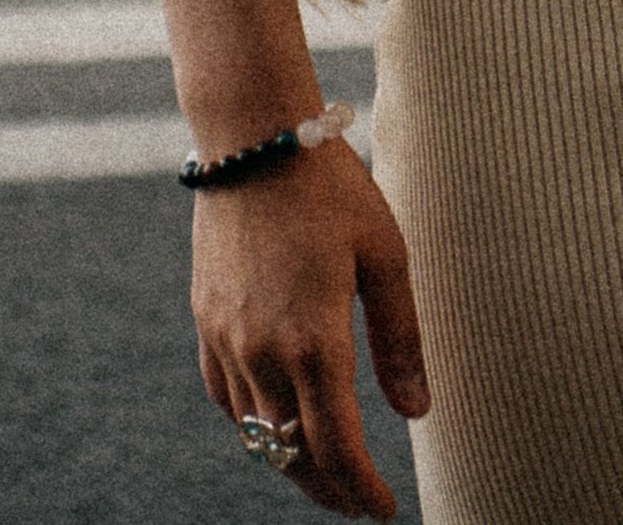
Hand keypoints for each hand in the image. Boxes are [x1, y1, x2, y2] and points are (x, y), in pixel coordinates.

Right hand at [192, 144, 429, 516]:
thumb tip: (417, 413)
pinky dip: (253, 425)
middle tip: (359, 504)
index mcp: (314, 341)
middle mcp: (262, 352)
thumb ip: (400, 338)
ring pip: (257, 434)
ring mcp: (226, 340)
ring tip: (325, 473)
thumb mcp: (385, 254)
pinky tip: (275, 424)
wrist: (252, 135)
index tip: (384, 511)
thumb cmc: (330, 186)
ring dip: (291, 463)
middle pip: (293, 454)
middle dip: (329, 490)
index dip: (361, 491)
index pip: (337, 449)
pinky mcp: (205, 321)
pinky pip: (226, 398)